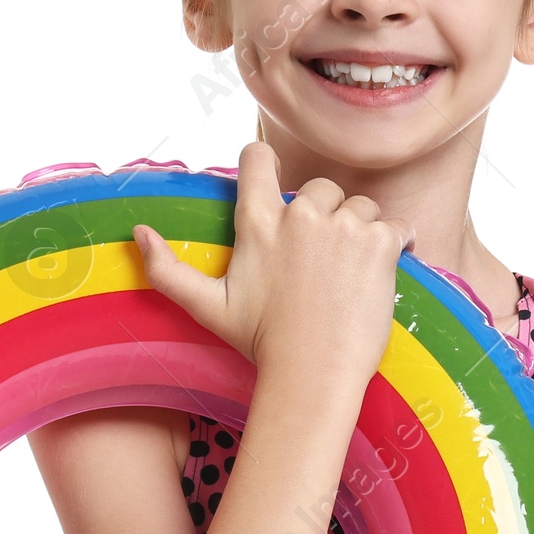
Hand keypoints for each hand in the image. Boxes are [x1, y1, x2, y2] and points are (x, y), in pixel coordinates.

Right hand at [131, 140, 414, 382]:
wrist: (313, 376)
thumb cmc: (261, 343)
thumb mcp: (208, 307)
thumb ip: (168, 270)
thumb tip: (138, 233)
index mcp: (258, 222)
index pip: (257, 157)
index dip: (265, 164)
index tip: (274, 184)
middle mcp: (301, 215)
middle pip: (319, 187)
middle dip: (324, 215)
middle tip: (320, 262)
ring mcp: (344, 227)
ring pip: (360, 206)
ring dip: (359, 231)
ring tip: (350, 273)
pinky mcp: (380, 244)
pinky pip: (396, 226)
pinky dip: (395, 244)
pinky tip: (382, 272)